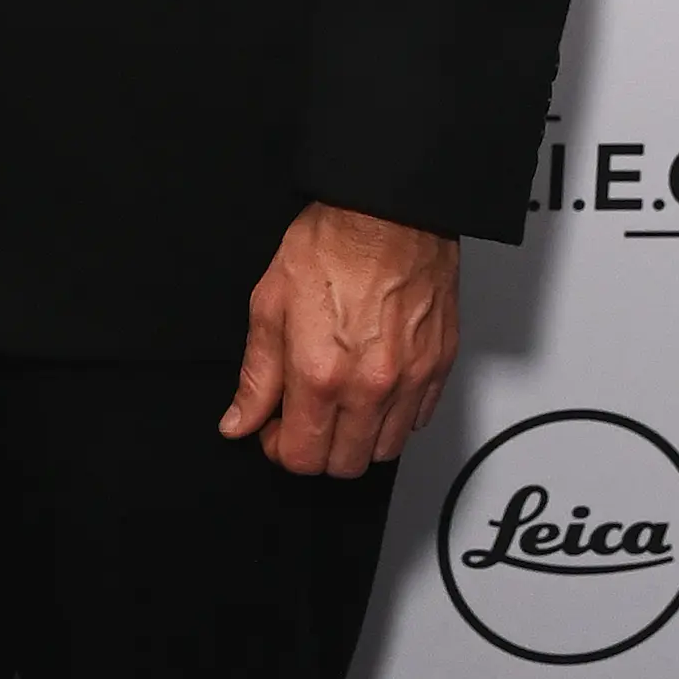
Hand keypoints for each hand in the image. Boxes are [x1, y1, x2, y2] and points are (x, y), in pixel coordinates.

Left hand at [222, 203, 458, 477]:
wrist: (389, 213)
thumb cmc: (331, 246)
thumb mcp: (269, 306)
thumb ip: (256, 376)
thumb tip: (239, 422)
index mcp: (320, 375)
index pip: (302, 458)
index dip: (280, 450)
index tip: (274, 429)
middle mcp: (370, 387)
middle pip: (345, 465)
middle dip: (318, 450)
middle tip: (304, 417)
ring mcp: (410, 380)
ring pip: (385, 450)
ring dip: (357, 439)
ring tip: (340, 405)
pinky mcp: (438, 366)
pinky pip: (418, 420)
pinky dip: (394, 418)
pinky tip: (374, 389)